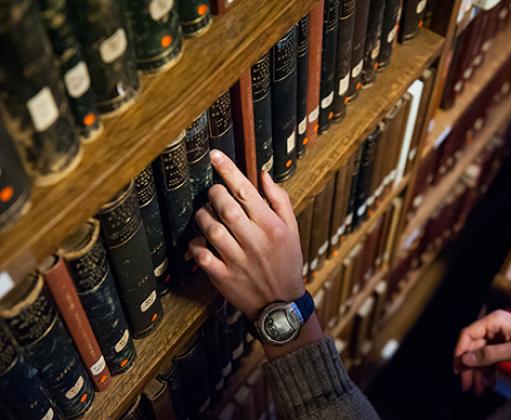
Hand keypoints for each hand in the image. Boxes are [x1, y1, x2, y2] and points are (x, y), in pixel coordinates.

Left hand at [189, 150, 322, 358]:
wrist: (281, 304)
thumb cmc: (287, 262)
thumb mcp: (292, 229)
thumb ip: (279, 200)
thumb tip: (264, 175)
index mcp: (272, 226)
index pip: (246, 191)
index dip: (229, 170)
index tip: (215, 155)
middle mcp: (255, 241)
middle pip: (226, 207)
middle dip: (214, 194)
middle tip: (213, 193)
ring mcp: (238, 260)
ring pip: (212, 229)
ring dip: (203, 216)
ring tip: (205, 214)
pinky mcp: (223, 277)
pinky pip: (202, 255)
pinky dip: (195, 245)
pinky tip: (199, 241)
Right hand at [453, 310, 510, 394]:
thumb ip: (489, 355)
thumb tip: (465, 359)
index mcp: (495, 320)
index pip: (468, 334)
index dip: (459, 352)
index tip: (457, 370)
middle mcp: (494, 326)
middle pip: (473, 347)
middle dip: (469, 367)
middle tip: (466, 386)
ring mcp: (499, 335)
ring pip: (481, 355)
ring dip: (478, 372)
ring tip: (478, 390)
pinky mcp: (505, 345)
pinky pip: (491, 358)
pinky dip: (489, 371)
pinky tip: (490, 384)